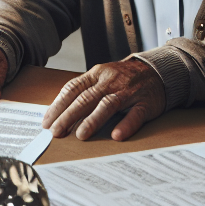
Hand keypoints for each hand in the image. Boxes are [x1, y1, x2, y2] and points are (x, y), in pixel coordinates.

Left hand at [44, 58, 165, 140]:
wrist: (157, 70)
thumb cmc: (124, 78)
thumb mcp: (102, 78)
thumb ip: (84, 92)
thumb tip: (59, 112)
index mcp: (96, 75)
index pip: (72, 89)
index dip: (58, 106)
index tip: (47, 122)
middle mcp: (110, 81)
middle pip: (86, 98)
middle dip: (68, 116)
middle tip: (56, 132)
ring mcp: (129, 91)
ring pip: (108, 104)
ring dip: (93, 120)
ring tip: (81, 135)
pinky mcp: (146, 103)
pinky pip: (135, 114)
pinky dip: (126, 124)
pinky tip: (117, 135)